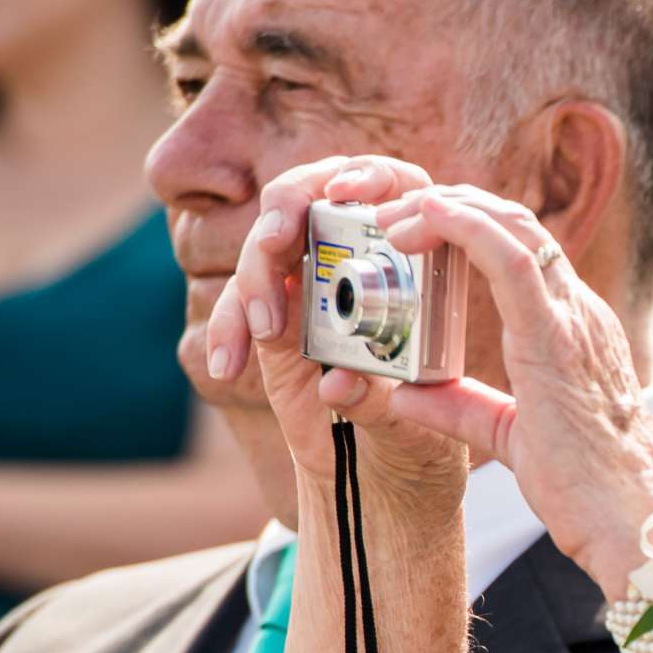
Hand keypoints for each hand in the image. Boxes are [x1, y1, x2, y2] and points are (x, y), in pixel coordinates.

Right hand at [205, 157, 469, 512]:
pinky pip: (241, 303)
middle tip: (274, 243)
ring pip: (268, 245)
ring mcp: (312, 281)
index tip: (348, 192)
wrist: (386, 476)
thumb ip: (379, 402)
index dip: (370, 176)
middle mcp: (361, 255)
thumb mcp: (418, 421)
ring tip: (264, 326)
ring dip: (255, 274)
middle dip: (287, 211)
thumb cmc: (424, 433)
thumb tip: (337, 382)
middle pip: (313, 197)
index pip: (394, 185)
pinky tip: (228, 365)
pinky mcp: (277, 317)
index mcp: (416, 255)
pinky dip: (228, 327)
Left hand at [317, 183, 652, 597]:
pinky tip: (426, 217)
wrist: (631, 521)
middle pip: (515, 224)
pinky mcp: (557, 337)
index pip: (521, 250)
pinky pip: (511, 258)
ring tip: (395, 213)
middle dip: (452, 204)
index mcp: (571, 330)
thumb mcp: (508, 436)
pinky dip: (465, 226)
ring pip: (513, 227)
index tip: (417, 230)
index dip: (469, 224)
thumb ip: (460, 407)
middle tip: (392, 212)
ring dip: (448, 207)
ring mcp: (573, 319)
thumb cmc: (586, 489)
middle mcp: (578, 312)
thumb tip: (404, 392)